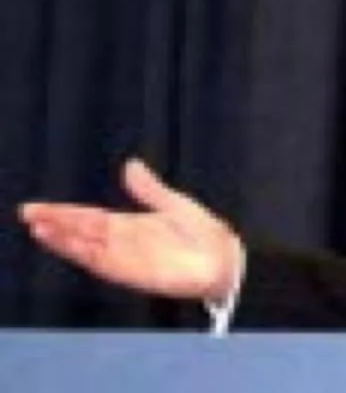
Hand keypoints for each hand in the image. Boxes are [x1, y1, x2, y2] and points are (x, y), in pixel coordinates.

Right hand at [19, 158, 242, 302]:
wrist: (225, 258)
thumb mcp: (174, 203)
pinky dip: (88, 255)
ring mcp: (127, 257)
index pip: (88, 217)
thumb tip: (130, 164)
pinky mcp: (135, 272)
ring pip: (87, 248)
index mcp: (129, 225)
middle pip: (81, 231)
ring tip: (40, 229)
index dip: (63, 213)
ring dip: (64, 240)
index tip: (36, 208)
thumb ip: (149, 188)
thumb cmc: (203, 234)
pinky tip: (73, 246)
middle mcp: (122, 242)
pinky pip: (106, 263)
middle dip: (55, 223)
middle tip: (28, 214)